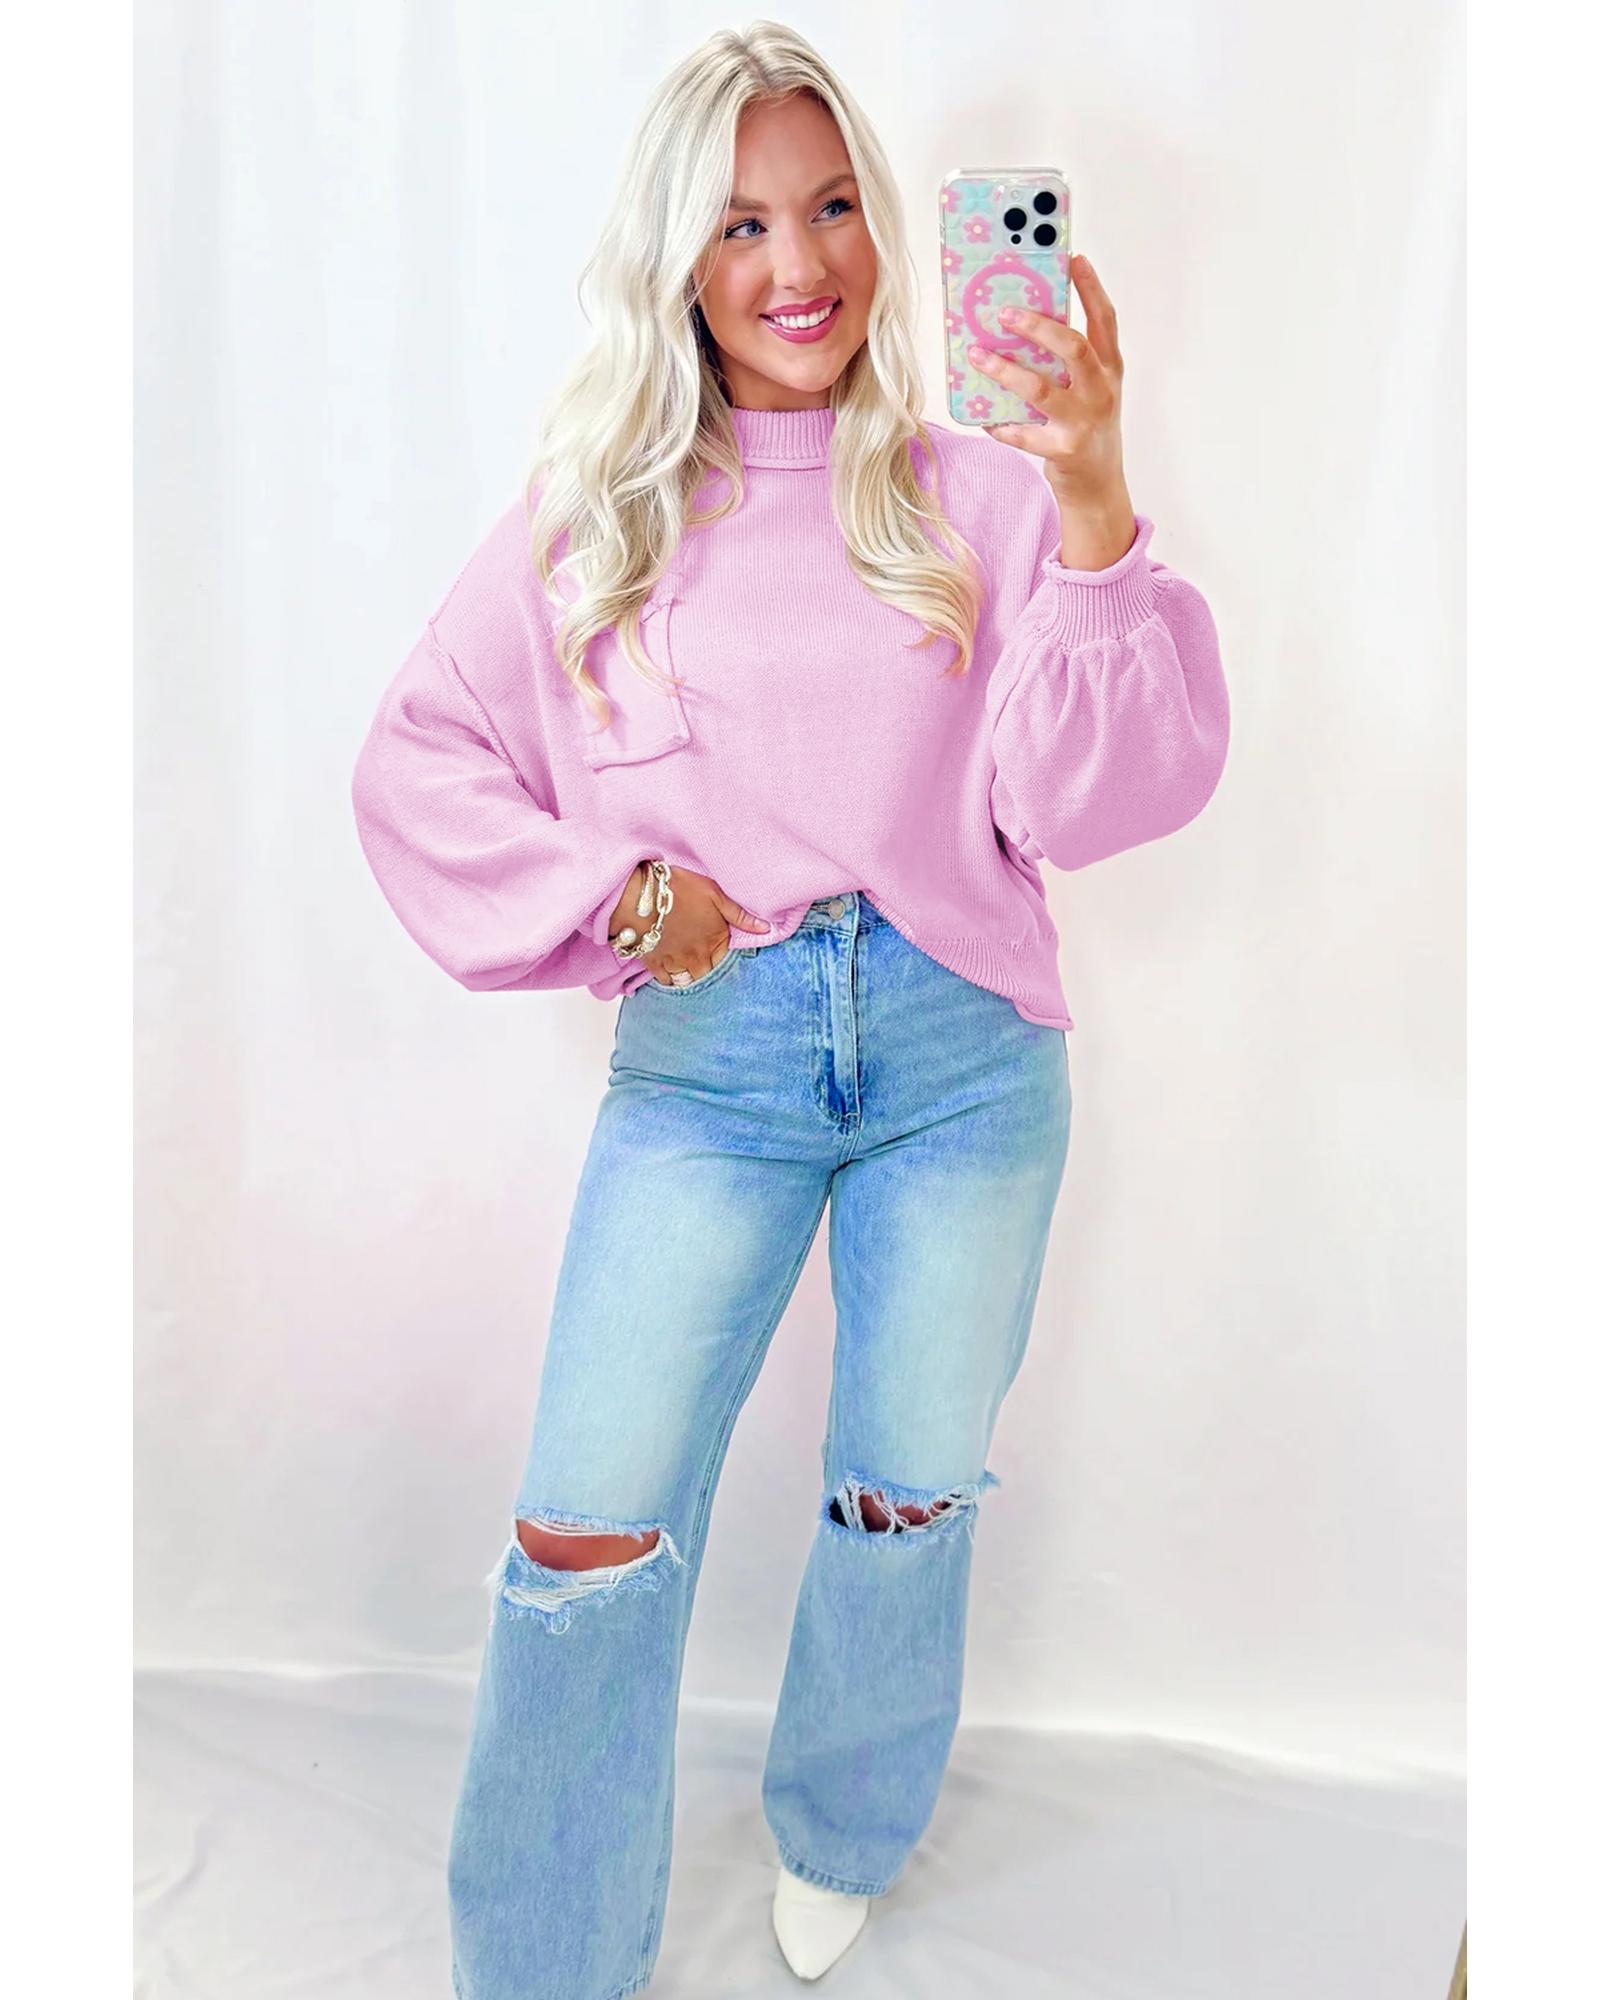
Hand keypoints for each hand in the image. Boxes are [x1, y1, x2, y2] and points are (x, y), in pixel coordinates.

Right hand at [611, 863, 769, 985]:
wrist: (640, 897)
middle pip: (709, 976)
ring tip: (689, 970)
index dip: (725, 958)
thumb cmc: (678, 890)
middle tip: (706, 967)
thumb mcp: (714, 894)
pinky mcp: (655, 965)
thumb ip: (740, 915)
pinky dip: (670, 980)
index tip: (721, 955)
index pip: (727, 961)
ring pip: (689, 982)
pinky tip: (670, 972)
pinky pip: (667, 983)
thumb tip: (766, 928)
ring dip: (691, 978)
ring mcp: (676, 964)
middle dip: (709, 973)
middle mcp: (698, 958)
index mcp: (716, 941)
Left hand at [968, 253, 1136, 566]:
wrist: (1098, 485)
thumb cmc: (1087, 426)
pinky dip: (998, 424)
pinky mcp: (1063, 450)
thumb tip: (1023, 324)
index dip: (1090, 288)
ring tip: (977, 355)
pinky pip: (1022, 433)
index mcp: (1110, 368)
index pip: (1105, 320)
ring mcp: (1083, 421)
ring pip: (1040, 389)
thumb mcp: (1091, 388)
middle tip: (1005, 313)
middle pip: (1072, 348)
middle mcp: (1101, 391)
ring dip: (1004, 370)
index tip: (1074, 258)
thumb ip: (1070, 360)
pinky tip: (981, 417)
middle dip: (1038, 327)